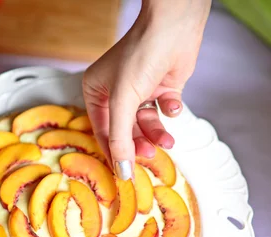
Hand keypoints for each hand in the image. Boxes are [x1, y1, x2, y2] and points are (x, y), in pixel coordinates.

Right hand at [82, 0, 209, 179]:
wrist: (173, 27)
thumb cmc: (141, 55)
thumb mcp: (124, 101)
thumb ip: (120, 138)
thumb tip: (121, 170)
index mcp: (96, 92)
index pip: (102, 132)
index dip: (114, 154)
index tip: (125, 175)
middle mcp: (116, 92)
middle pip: (126, 131)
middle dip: (139, 144)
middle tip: (150, 156)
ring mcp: (140, 90)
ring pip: (146, 124)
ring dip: (157, 134)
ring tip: (168, 141)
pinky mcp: (161, 88)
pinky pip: (163, 111)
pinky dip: (169, 111)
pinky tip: (173, 102)